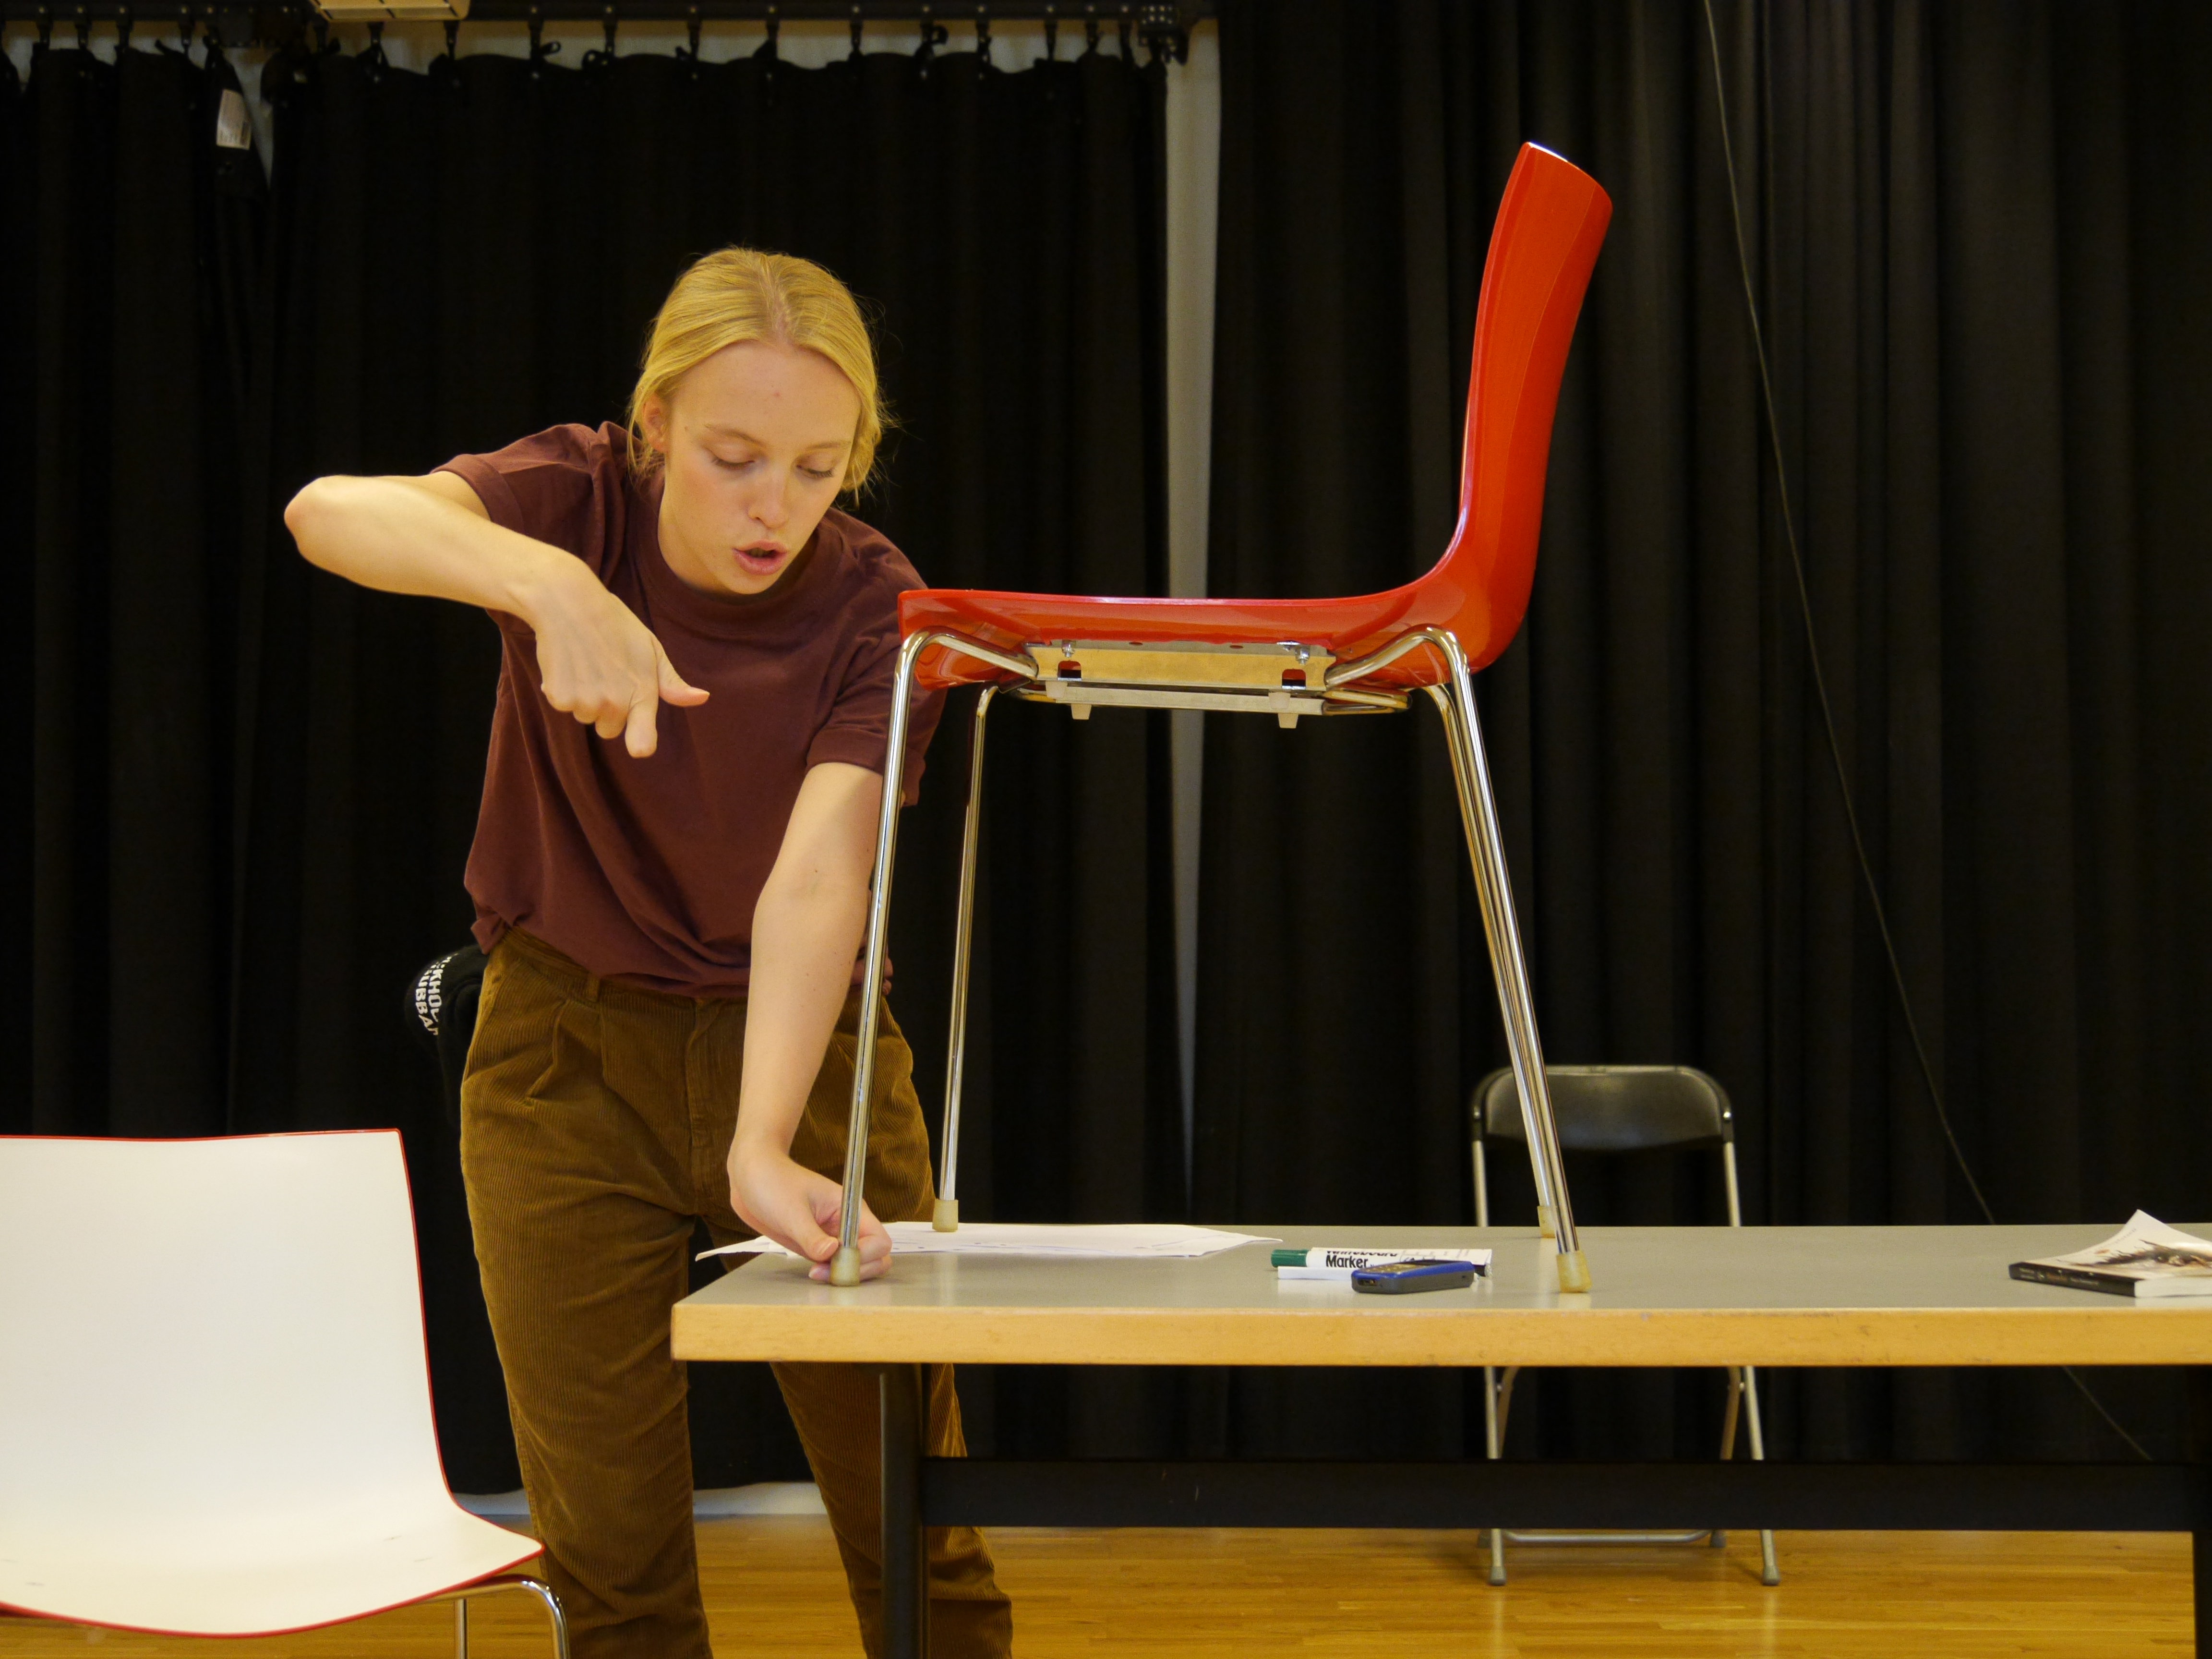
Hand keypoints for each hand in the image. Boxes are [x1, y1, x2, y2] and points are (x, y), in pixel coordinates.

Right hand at [519, 561, 707, 756]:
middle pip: (610, 729)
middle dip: (607, 709)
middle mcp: (614, 703)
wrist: (568, 602)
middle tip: (605, 673)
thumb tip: (702, 698)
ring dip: (584, 698)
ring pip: (585, 717)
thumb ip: (672, 682)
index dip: (640, 744)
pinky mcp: (558, 697)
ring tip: (586, 663)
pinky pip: (563, 705)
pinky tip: (568, 663)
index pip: (642, 744)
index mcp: (642, 693)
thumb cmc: (615, 624)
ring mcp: (585, 702)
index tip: (638, 743)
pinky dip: (562, 690)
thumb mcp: (651, 648)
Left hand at [728, 1141, 890, 1281]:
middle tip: (827, 1273)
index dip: (866, 1256)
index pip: (879, 1239)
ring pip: (857, 1264)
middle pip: (876, 1256)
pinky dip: (830, 1274)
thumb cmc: (772, 1182)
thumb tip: (831, 1254)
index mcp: (849, 1208)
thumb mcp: (791, 1211)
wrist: (751, 1177)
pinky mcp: (818, 1245)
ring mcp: (833, 1236)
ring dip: (844, 1274)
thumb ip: (811, 1236)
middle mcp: (846, 1224)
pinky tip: (811, 1272)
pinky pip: (835, 1265)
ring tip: (816, 1273)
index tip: (838, 1261)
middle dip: (859, 1270)